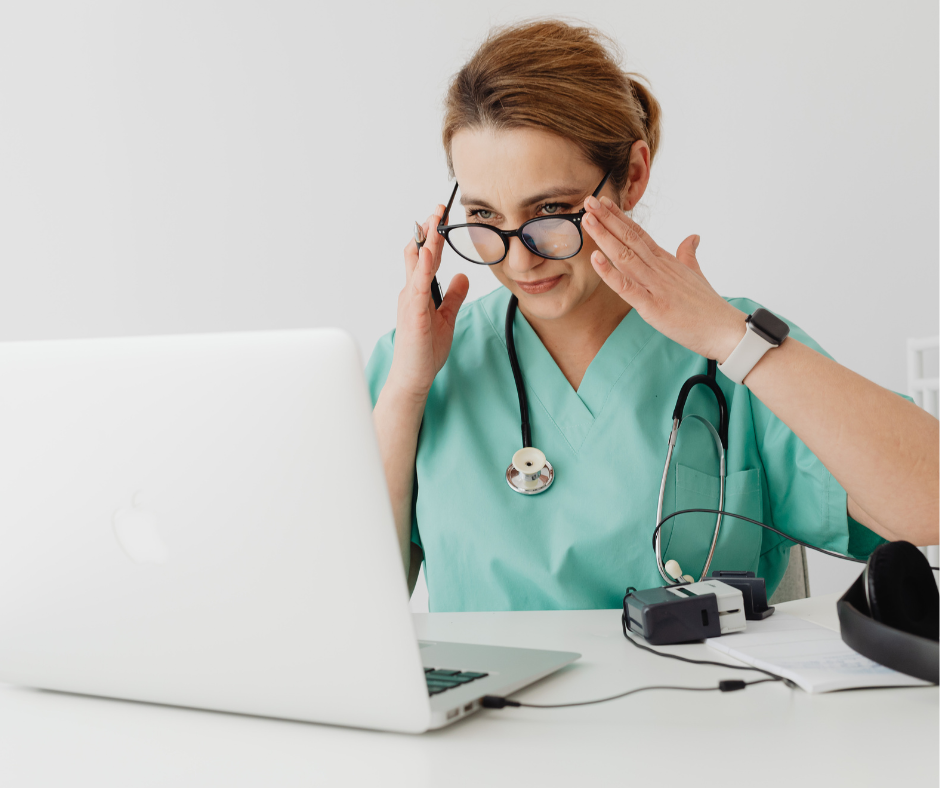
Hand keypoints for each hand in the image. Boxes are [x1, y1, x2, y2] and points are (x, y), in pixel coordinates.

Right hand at [388, 207, 469, 400]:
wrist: (413, 376)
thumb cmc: (425, 350)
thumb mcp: (446, 317)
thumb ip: (453, 296)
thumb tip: (463, 277)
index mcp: (419, 292)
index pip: (428, 258)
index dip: (435, 237)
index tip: (443, 217)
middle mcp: (412, 292)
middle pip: (419, 254)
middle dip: (428, 230)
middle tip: (439, 208)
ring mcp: (410, 301)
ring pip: (417, 264)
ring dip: (425, 241)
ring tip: (433, 221)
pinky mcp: (412, 313)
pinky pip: (418, 286)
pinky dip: (423, 268)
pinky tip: (429, 253)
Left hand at [582, 195, 745, 362]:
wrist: (724, 329)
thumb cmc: (708, 306)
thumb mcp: (696, 274)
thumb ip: (688, 254)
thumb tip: (693, 236)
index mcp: (666, 261)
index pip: (639, 233)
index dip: (620, 218)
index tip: (604, 202)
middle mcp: (659, 268)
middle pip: (629, 239)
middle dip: (607, 219)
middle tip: (589, 200)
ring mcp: (655, 286)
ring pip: (625, 256)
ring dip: (604, 237)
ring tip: (588, 219)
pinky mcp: (652, 306)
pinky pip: (627, 287)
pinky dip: (610, 273)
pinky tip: (595, 258)